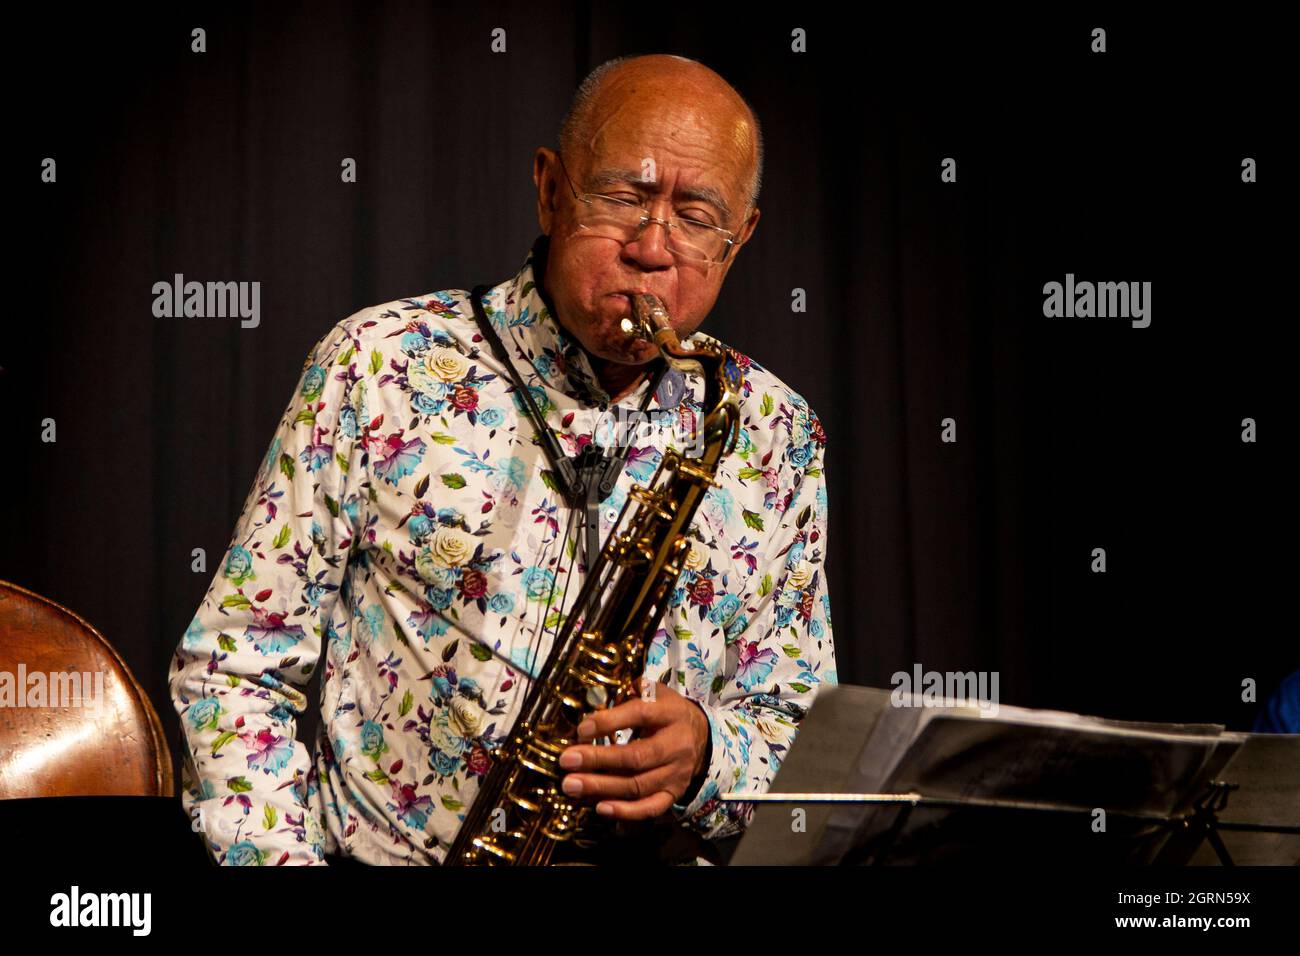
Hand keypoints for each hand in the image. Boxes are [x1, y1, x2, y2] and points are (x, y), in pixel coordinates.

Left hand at [556, 683, 709, 820]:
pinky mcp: (674, 793)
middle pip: (637, 756)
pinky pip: (650, 807)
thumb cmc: (665, 711)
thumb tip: (594, 701)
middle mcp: (677, 744)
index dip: (609, 722)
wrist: (701, 736)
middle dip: (598, 760)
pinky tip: (600, 808)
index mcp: (671, 713)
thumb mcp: (654, 693)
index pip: (640, 715)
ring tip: (571, 785)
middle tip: (566, 761)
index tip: (581, 730)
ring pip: (638, 785)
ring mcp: (676, 772)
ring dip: (602, 787)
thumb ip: (628, 693)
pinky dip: (625, 811)